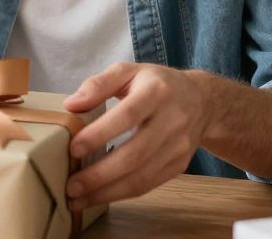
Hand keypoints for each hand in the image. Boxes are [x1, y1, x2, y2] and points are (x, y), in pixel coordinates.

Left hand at [63, 62, 210, 209]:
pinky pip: (149, 185)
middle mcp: (172, 120)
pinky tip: (100, 196)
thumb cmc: (156, 83)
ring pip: (142, 176)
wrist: (201, 100)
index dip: (100, 134)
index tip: (74, 149)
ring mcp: (179, 146)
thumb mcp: (128, 71)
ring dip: (107, 192)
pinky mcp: (179, 165)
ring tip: (78, 200)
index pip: (127, 116)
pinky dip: (122, 194)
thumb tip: (70, 105)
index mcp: (157, 92)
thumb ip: (99, 84)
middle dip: (100, 175)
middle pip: (135, 154)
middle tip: (71, 186)